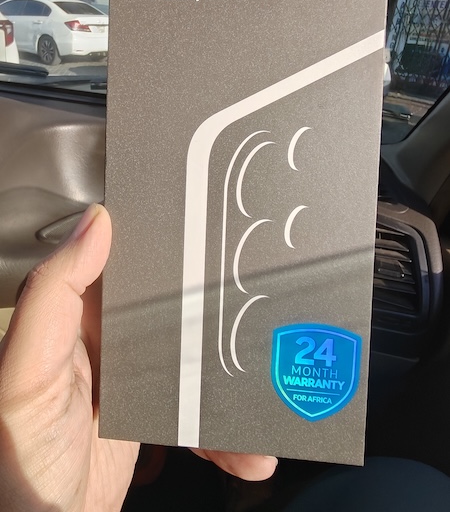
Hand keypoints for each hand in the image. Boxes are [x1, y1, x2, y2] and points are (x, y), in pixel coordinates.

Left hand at [0, 204, 276, 511]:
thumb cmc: (19, 454)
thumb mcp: (27, 369)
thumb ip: (54, 294)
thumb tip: (95, 222)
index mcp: (83, 310)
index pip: (134, 258)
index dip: (173, 240)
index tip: (217, 228)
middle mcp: (115, 336)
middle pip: (181, 306)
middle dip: (224, 311)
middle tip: (264, 309)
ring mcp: (142, 377)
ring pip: (202, 359)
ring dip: (237, 377)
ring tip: (269, 391)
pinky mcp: (160, 414)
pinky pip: (204, 410)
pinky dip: (228, 429)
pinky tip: (247, 447)